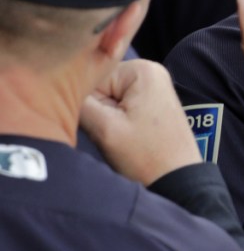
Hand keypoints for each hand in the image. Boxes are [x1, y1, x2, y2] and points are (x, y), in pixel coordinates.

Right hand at [80, 59, 200, 184]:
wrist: (177, 181)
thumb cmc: (146, 156)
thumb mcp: (105, 128)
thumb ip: (79, 102)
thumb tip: (59, 88)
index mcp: (142, 69)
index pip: (90, 75)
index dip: (86, 103)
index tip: (102, 124)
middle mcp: (150, 71)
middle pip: (99, 85)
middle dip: (97, 110)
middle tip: (113, 132)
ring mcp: (153, 87)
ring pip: (106, 98)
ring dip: (104, 118)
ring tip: (121, 135)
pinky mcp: (151, 103)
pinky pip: (119, 106)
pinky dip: (115, 122)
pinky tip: (127, 136)